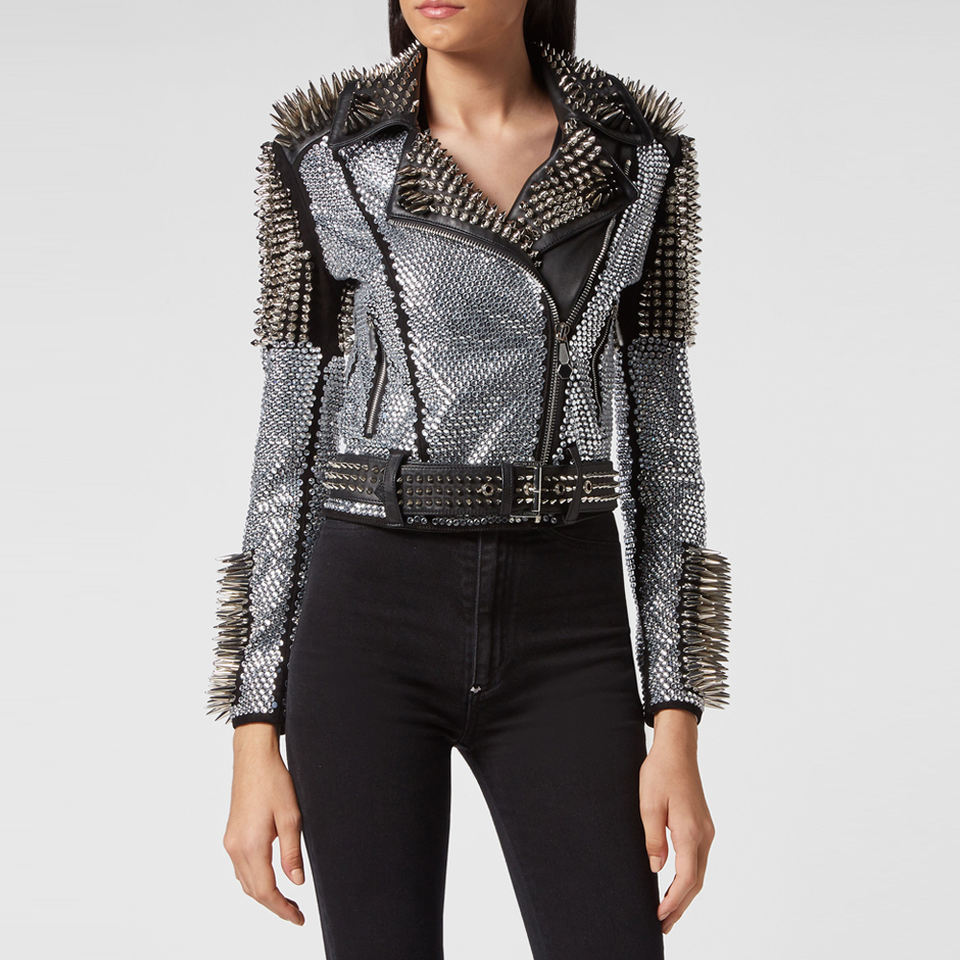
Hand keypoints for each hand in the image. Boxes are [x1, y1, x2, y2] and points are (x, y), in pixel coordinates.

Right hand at [223, 722, 305, 924]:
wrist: (253, 759)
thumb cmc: (274, 782)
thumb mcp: (291, 817)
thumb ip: (292, 853)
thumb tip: (297, 882)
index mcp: (250, 845)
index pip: (265, 891)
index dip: (282, 909)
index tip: (298, 918)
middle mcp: (235, 848)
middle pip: (253, 890)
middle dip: (274, 906)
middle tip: (296, 914)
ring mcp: (230, 842)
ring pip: (245, 881)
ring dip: (264, 894)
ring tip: (286, 901)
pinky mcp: (231, 835)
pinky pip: (240, 868)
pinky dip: (254, 880)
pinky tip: (269, 879)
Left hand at [638, 708, 714, 934]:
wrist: (677, 749)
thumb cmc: (660, 772)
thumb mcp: (648, 804)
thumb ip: (653, 838)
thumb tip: (656, 869)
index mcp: (689, 831)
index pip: (686, 878)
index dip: (673, 901)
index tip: (660, 916)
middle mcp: (703, 834)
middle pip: (696, 881)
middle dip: (680, 906)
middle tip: (664, 925)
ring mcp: (706, 830)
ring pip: (699, 872)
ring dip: (685, 894)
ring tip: (669, 912)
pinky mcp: (702, 825)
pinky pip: (698, 859)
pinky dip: (689, 878)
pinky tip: (677, 884)